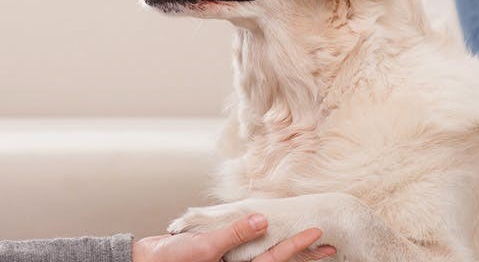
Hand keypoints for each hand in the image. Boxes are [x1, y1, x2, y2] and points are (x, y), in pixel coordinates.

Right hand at [132, 213, 336, 261]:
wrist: (148, 260)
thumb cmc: (172, 258)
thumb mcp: (204, 246)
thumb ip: (233, 233)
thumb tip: (261, 220)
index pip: (275, 258)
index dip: (297, 245)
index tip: (316, 231)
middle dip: (305, 256)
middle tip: (330, 247)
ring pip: (270, 258)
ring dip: (293, 252)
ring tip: (316, 244)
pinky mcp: (226, 257)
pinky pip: (254, 252)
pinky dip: (270, 244)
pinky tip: (277, 235)